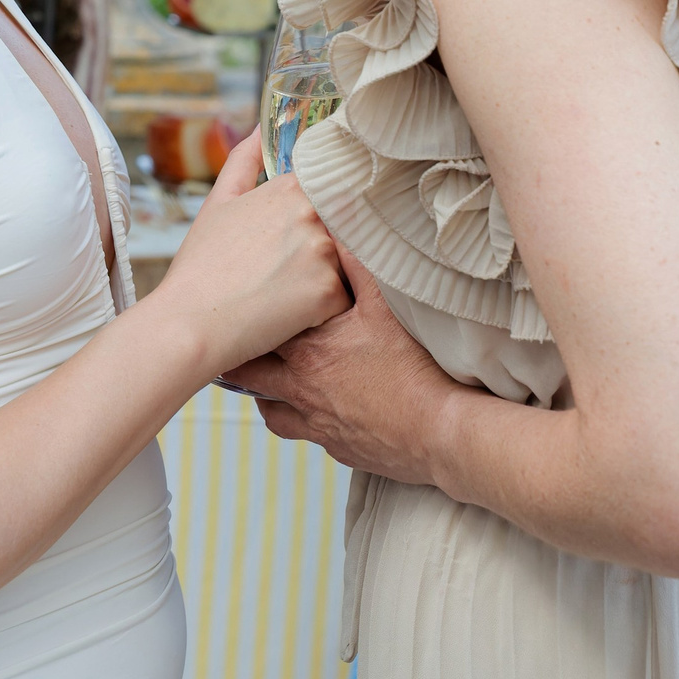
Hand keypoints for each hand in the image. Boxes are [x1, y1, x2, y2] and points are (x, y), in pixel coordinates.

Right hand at [148, 128, 349, 376]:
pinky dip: (321, 312)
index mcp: (291, 187)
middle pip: (338, 232)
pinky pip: (341, 301)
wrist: (189, 323)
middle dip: (318, 252)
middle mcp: (313, 213)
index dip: (313, 219)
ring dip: (320, 281)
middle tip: (279, 272)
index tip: (291, 240)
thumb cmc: (200, 266)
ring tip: (279, 295)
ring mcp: (324, 252)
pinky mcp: (329, 293)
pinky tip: (287, 316)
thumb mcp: (217, 203)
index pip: (328, 193)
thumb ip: (244, 160)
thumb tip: (260, 127)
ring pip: (341, 267)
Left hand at [224, 245, 471, 487]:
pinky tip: (307, 410)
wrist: (440, 431)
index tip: (239, 306)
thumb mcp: (385, 306)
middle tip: (238, 341)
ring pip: (269, 409)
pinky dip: (296, 420)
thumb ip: (357, 266)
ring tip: (267, 377)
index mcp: (308, 351)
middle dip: (241, 356)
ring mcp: (316, 422)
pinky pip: (301, 433)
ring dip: (264, 393)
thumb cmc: (414, 368)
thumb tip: (336, 231)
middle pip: (249, 373)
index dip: (245, 317)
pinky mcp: (336, 446)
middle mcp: (302, 388)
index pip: (257, 330)